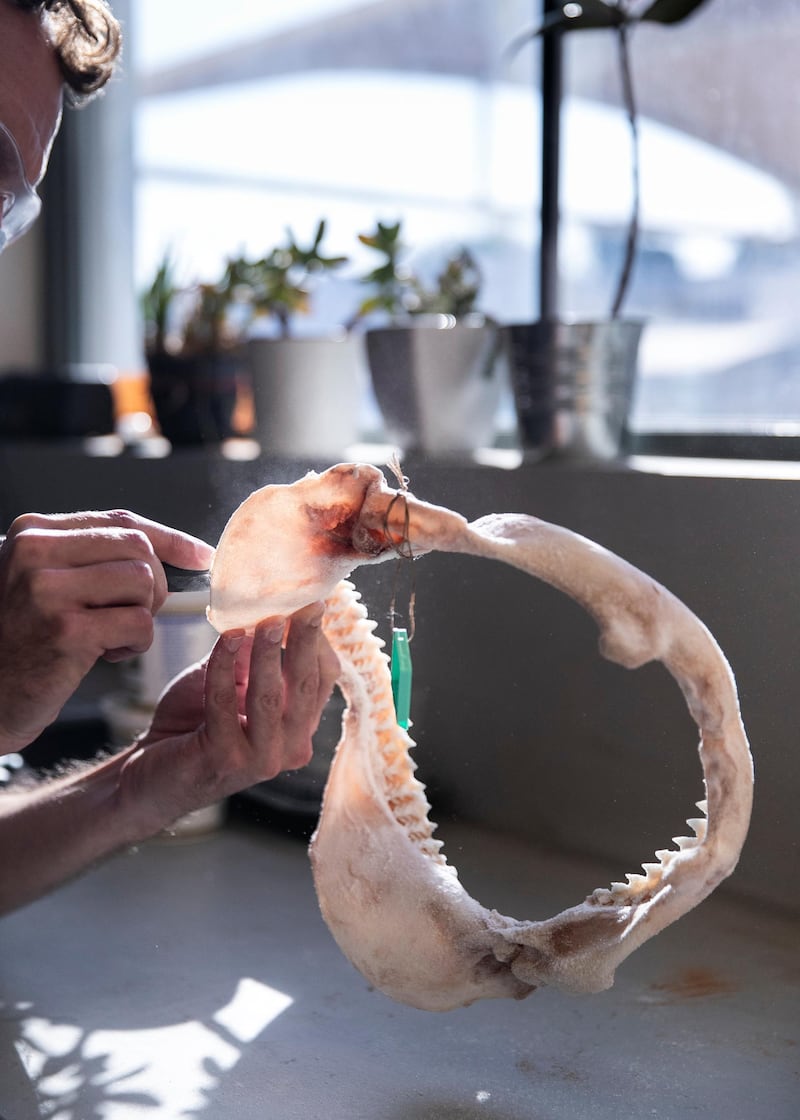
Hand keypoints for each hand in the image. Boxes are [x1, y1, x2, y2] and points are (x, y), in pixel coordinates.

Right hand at [0, 510, 213, 749]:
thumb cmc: (27, 637)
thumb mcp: (49, 581)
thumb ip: (99, 556)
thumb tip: (190, 552)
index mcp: (33, 532)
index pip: (121, 521)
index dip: (170, 539)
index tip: (200, 556)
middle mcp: (34, 552)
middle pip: (138, 549)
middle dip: (153, 585)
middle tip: (130, 613)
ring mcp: (47, 590)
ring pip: (143, 583)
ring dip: (141, 615)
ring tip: (108, 635)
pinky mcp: (66, 631)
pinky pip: (139, 624)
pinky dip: (135, 644)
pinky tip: (101, 654)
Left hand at [119, 601, 339, 831]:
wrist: (150, 773)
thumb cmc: (193, 723)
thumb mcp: (232, 682)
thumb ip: (251, 655)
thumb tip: (267, 609)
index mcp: (300, 727)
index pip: (323, 677)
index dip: (318, 638)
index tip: (308, 600)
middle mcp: (290, 747)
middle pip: (306, 685)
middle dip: (305, 639)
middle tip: (303, 603)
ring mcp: (261, 759)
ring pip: (271, 696)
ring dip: (268, 652)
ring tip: (265, 618)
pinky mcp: (225, 760)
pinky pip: (225, 703)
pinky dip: (224, 666)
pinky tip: (227, 639)